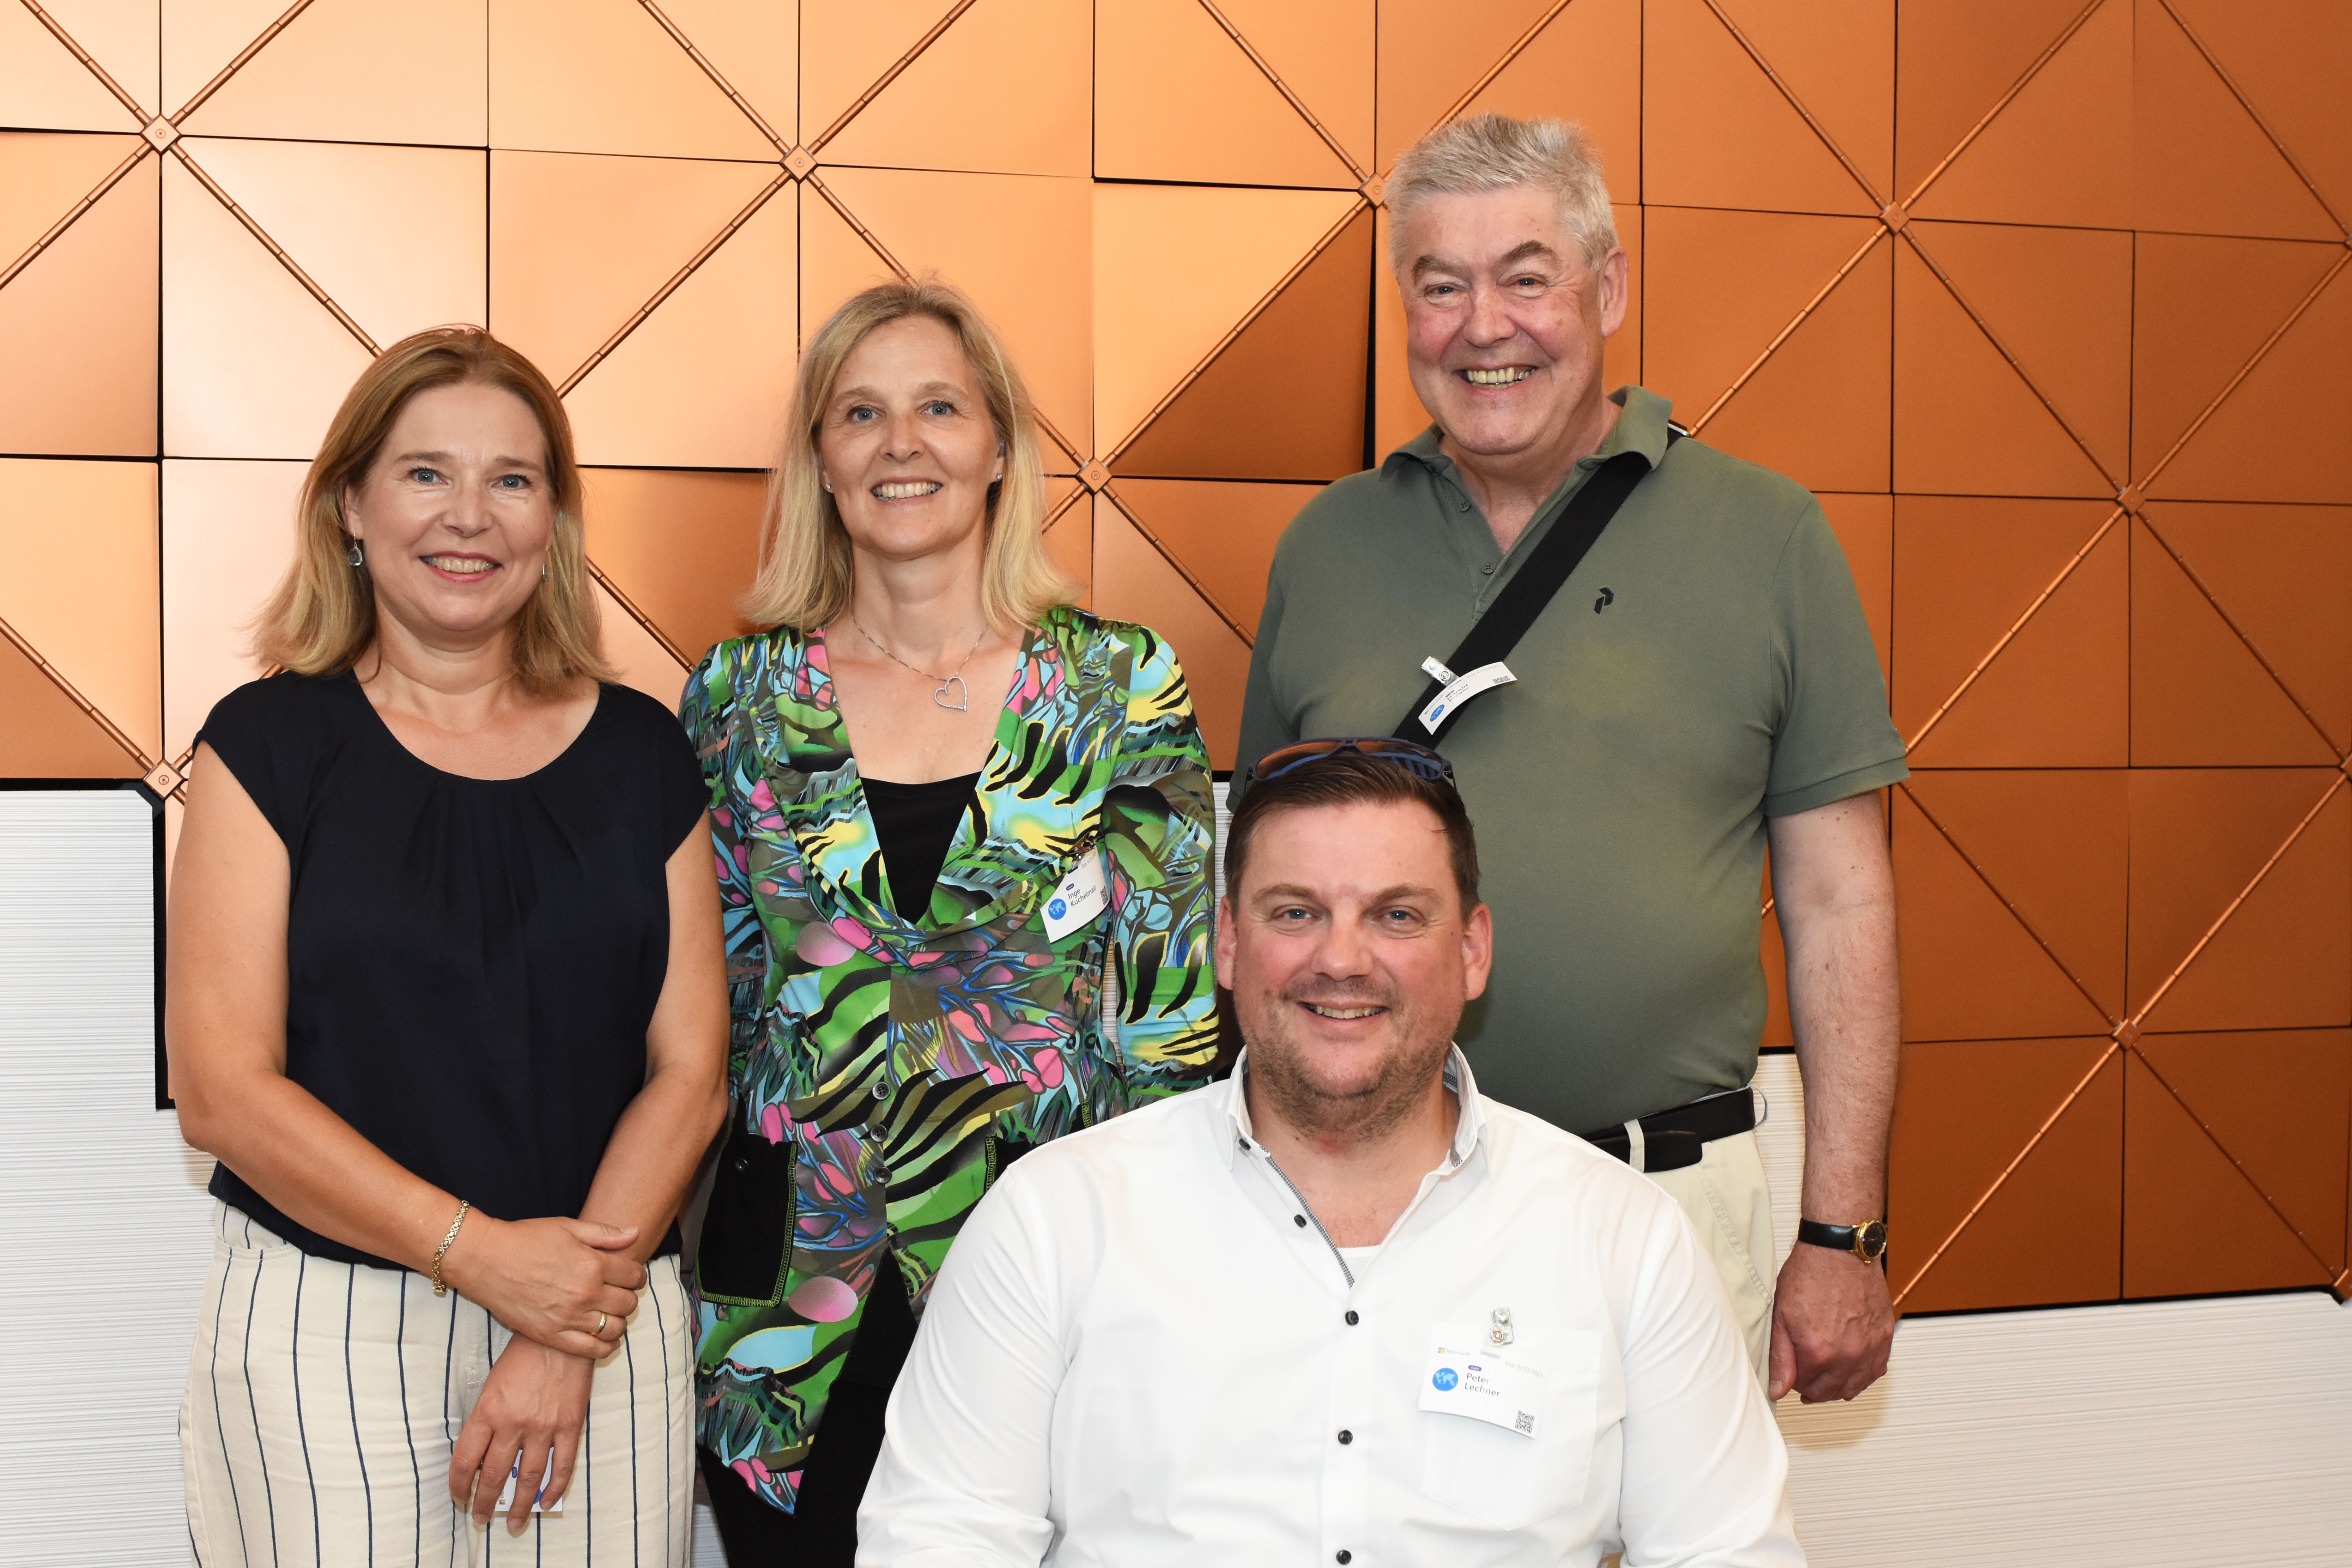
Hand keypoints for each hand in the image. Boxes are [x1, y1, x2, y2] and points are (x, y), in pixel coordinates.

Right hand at [438, 1214, 644, 1356]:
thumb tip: (635, 1233)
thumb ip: (605, 1234)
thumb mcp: (568, 1227)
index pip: (634, 1276)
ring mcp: (568, 1318)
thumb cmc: (525, 1239)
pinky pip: (591, 1350)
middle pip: (628, 1303)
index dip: (637, 1275)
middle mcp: (585, 1294)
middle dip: (628, 1297)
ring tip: (611, 1313)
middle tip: (619, 1292)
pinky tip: (606, 1339)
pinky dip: (605, 1347)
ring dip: (619, 1321)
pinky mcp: (551, 1335)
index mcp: (592, 1265)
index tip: (630, 1275)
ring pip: (614, 1328)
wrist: (485, 1259)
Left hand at [450, 1338, 593, 1534]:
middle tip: (482, 1519)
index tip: (459, 1498)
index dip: (459, 1486)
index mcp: (488, 1412)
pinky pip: (563, 1465)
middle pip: (494, 1476)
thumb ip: (487, 1421)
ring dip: (519, 1505)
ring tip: (515, 1523)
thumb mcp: (492, 1386)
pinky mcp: (571, 1424)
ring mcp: (544, 1426)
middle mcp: (513, 1423)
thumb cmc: (522, 1356)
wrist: (561, 1335)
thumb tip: (485, 1458)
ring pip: (528, 1478)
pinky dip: (555, 1488)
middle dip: (485, 1503)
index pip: (465, 1462)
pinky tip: (547, 1501)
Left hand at [1768, 1241, 1893, 1401]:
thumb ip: (1780, 1358)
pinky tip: (1850, 1368)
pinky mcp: (1885, 1337)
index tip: (1790, 1372)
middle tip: (1804, 1377)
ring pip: (1853, 1387)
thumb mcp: (1781, 1316)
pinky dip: (1862, 1375)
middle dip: (1812, 1388)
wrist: (1839, 1250)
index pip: (1802, 1386)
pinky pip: (1876, 1371)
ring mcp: (1870, 1347)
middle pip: (1828, 1392)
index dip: (1793, 1380)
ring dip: (1837, 1387)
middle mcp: (1848, 1355)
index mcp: (1818, 1351)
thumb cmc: (1810, 1274)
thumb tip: (1778, 1389)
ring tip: (1825, 1376)